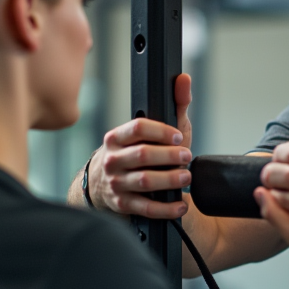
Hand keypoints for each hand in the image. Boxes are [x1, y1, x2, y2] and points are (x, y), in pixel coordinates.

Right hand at [91, 74, 193, 219]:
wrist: (103, 186)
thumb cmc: (134, 153)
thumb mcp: (152, 131)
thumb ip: (173, 105)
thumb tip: (184, 80)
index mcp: (117, 138)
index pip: (138, 128)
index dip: (162, 132)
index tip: (178, 137)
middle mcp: (113, 159)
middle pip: (143, 155)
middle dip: (170, 156)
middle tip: (186, 157)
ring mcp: (116, 183)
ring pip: (145, 181)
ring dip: (170, 180)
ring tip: (185, 178)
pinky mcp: (123, 204)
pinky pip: (146, 208)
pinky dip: (167, 208)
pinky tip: (180, 204)